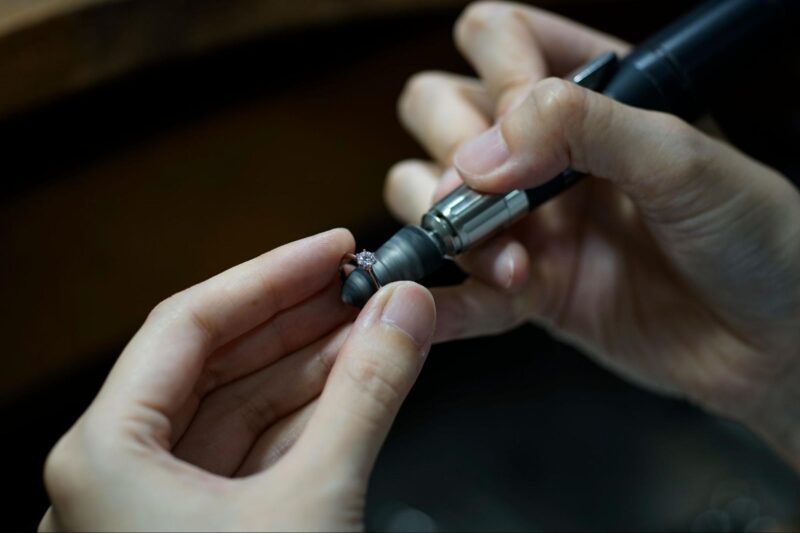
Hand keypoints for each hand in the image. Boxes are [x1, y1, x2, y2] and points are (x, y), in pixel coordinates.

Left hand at [40, 229, 434, 530]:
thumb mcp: (318, 501)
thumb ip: (366, 395)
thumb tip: (404, 315)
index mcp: (105, 456)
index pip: (189, 325)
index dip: (268, 276)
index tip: (330, 250)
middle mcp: (116, 474)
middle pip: (216, 361)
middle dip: (297, 318)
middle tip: (362, 284)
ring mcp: (157, 505)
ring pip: (239, 406)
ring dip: (310, 364)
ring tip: (373, 325)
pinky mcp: (202, 530)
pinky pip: (253, 450)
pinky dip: (307, 414)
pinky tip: (354, 381)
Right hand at [385, 2, 799, 466]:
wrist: (774, 342)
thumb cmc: (760, 236)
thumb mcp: (684, 159)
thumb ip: (586, 129)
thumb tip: (486, 150)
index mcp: (590, 94)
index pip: (498, 38)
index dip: (498, 70)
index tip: (522, 117)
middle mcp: (546, 151)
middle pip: (439, 107)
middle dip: (454, 147)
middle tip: (494, 190)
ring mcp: (529, 219)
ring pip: (426, 191)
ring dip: (452, 225)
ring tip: (514, 261)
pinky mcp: (525, 287)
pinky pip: (459, 286)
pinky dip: (446, 298)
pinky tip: (447, 308)